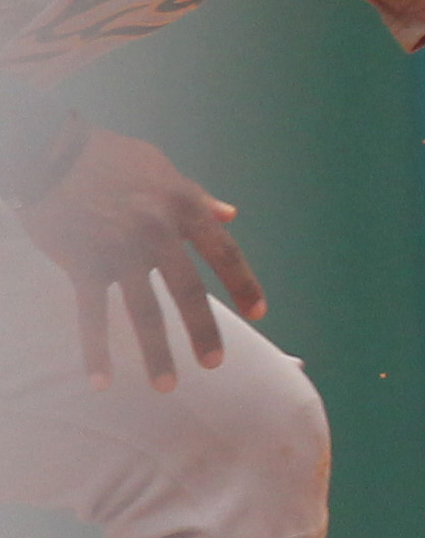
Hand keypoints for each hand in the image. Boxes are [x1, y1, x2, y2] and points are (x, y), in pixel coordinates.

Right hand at [16, 125, 265, 391]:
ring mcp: (119, 250)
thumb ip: (198, 196)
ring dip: (156, 352)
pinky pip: (91, 314)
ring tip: (166, 386)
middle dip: (204, 331)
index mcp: (183, 207)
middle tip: (214, 363)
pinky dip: (95, 350)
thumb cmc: (110, 157)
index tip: (260, 313)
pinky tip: (101, 381)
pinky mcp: (82, 263)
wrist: (51, 151)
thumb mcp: (162, 168)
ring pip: (142, 310)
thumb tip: (230, 213)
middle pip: (188, 290)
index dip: (244, 284)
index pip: (224, 252)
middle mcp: (157, 232)